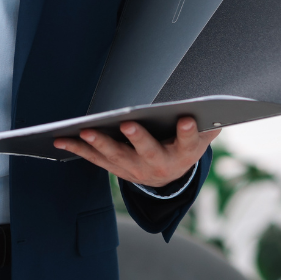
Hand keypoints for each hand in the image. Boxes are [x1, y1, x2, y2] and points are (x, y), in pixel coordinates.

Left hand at [51, 117, 218, 188]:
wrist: (171, 178)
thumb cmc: (185, 144)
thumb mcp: (204, 133)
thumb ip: (208, 119)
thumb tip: (217, 101)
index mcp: (185, 152)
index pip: (190, 141)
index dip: (188, 132)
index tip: (187, 120)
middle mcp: (161, 164)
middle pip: (149, 152)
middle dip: (138, 139)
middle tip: (128, 125)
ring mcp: (137, 169)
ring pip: (118, 157)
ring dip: (101, 144)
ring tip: (87, 131)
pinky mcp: (118, 169)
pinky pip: (97, 159)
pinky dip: (80, 149)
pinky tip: (62, 138)